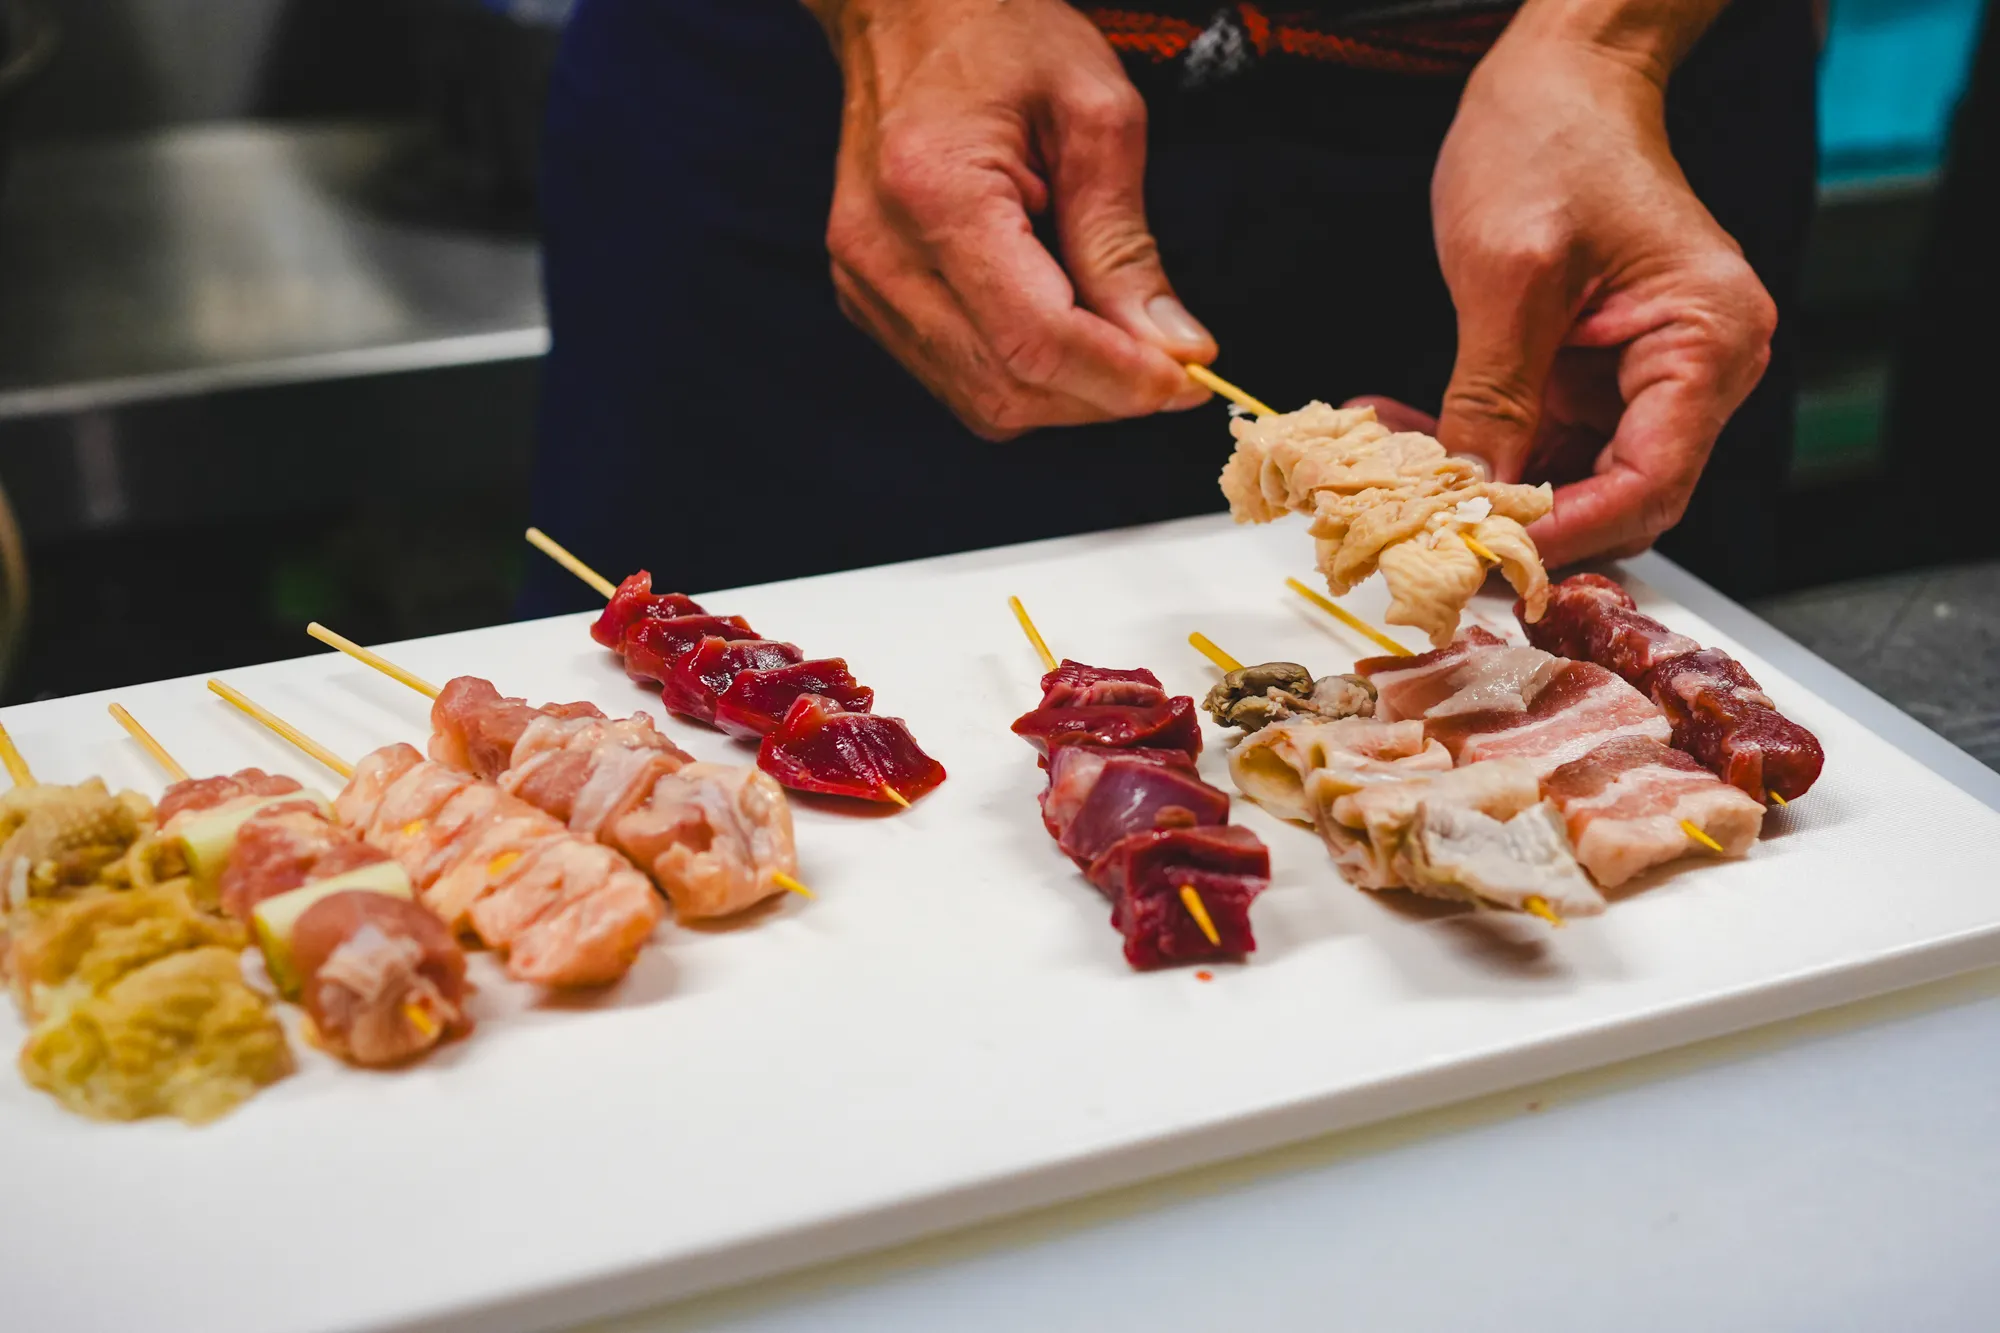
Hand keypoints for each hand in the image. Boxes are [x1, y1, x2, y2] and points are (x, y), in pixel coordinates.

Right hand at [807, 0, 1214, 439]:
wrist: (905, 12)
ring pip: (982, 401)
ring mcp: (865, 284)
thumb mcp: (1095, 114)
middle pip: (1007, 386)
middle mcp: (882, 254)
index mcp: (935, 193)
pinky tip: (1064, 330)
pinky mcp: (868, 300)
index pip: (1034, 338)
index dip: (1119, 377)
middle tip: (1170, 364)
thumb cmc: (999, 35)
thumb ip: (1127, 241)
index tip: (1187, 378)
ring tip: (1121, 345)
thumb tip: (1174, 346)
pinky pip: (958, 377)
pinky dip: (1025, 376)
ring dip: (1068, 395)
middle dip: (1102, 395)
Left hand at [1425, 16, 1775, 565]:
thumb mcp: (1511, 276)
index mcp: (1708, 342)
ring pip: (1568, 476)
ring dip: (1483, 487)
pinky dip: (1476, 447)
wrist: (1557, 79)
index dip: (1569, 530)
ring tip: (1396, 480)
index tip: (1491, 553)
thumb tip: (1471, 497)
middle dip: (1523, 522)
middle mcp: (1693, 369)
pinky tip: (1405, 438)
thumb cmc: (1553, 141)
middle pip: (1618, 496)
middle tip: (1435, 541)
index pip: (1651, 482)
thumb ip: (1493, 397)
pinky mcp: (1592, 373)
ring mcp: (1641, 376)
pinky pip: (1538, 437)